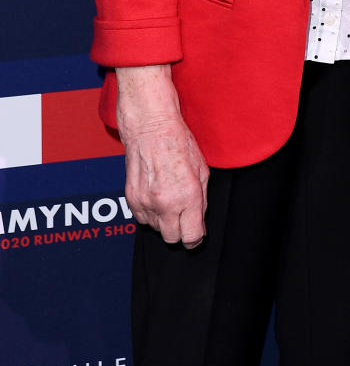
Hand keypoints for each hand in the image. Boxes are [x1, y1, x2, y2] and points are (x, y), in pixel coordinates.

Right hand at [115, 65, 208, 247]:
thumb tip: (200, 223)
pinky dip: (150, 213)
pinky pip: (142, 219)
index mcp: (188, 196)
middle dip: (180, 231)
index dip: (196, 238)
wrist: (151, 127)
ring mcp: (146, 202)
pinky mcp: (132, 199)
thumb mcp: (202, 170)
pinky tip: (156, 195)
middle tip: (183, 216)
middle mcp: (166, 203)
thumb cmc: (179, 143)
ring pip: (156, 229)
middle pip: (172, 239)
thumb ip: (202, 200)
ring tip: (169, 197)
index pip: (191, 237)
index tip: (196, 234)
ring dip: (164, 220)